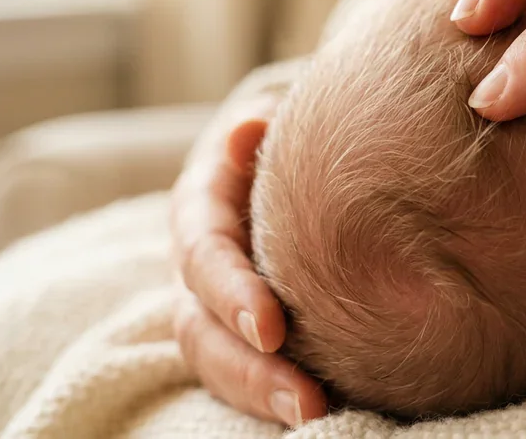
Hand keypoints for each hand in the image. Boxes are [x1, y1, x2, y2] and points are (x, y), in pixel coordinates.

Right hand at [170, 95, 326, 424]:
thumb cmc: (295, 131)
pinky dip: (274, 391)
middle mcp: (198, 262)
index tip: (273, 327)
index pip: (202, 254)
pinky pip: (246, 368)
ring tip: (315, 415)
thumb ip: (268, 124)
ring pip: (218, 359)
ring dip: (259, 393)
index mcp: (201, 205)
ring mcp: (215, 301)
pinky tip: (327, 408)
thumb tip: (245, 132)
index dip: (230, 292)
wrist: (296, 150)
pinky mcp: (240, 326)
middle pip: (202, 327)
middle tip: (306, 404)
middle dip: (248, 369)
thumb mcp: (280, 116)